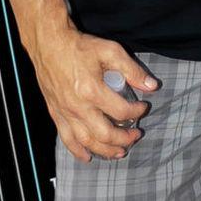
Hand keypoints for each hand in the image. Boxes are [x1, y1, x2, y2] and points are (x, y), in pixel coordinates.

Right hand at [30, 23, 156, 162]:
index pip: (122, 112)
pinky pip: (67, 139)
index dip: (137, 112)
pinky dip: (78, 151)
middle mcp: (77, 106)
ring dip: (105, 150)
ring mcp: (65, 112)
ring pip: (86, 141)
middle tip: (136, 135)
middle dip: (124, 139)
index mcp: (92, 91)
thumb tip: (151, 86)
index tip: (143, 107)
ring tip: (120, 152)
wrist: (49, 44)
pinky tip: (88, 157)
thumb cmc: (80, 46)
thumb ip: (132, 70)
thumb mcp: (110, 51)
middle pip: (105, 134)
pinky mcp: (55, 113)